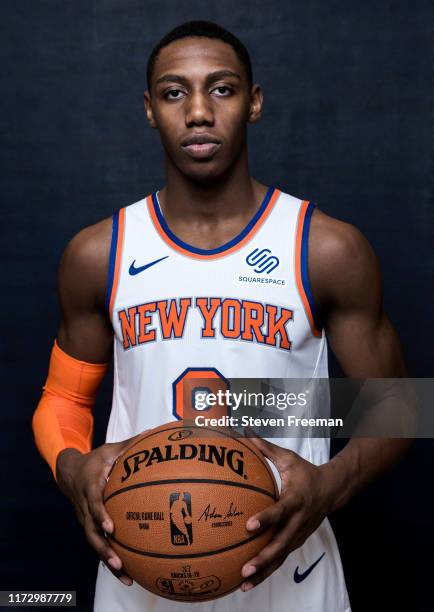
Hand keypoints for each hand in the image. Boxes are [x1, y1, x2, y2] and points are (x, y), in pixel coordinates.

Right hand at [56, 432, 146, 585]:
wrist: (68, 471)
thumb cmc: (95, 460)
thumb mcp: (110, 449)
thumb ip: (131, 444)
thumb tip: (153, 433)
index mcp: (91, 487)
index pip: (94, 503)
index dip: (101, 515)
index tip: (112, 526)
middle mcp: (85, 507)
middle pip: (92, 532)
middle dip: (104, 549)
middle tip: (118, 562)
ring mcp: (86, 520)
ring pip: (95, 543)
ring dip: (108, 560)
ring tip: (126, 576)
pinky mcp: (89, 527)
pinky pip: (99, 544)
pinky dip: (110, 559)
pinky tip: (128, 574)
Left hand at [240, 433, 333, 591]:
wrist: (332, 490)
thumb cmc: (306, 473)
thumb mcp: (288, 459)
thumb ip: (266, 448)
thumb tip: (246, 434)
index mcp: (296, 500)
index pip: (280, 511)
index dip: (266, 519)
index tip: (249, 526)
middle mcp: (298, 521)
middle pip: (281, 543)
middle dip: (263, 557)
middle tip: (245, 567)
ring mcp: (299, 534)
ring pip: (281, 557)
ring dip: (264, 571)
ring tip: (243, 582)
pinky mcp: (297, 542)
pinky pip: (281, 559)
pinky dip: (267, 571)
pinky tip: (249, 580)